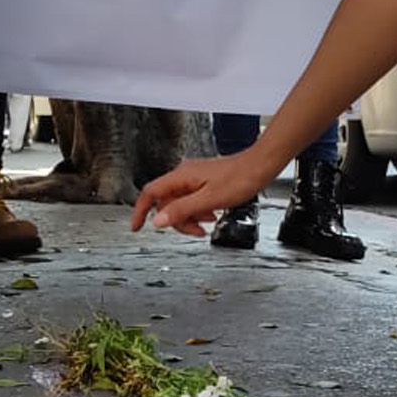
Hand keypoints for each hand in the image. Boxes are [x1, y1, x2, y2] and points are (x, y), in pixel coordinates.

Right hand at [131, 153, 272, 237]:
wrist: (260, 166)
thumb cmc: (240, 178)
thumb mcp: (209, 200)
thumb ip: (182, 210)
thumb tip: (159, 221)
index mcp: (181, 177)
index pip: (150, 193)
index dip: (141, 211)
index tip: (136, 227)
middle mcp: (184, 175)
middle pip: (167, 203)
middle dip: (178, 220)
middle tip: (195, 230)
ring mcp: (194, 178)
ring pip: (180, 204)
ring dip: (191, 217)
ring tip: (208, 221)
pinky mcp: (203, 182)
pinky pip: (192, 200)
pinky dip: (199, 211)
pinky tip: (212, 214)